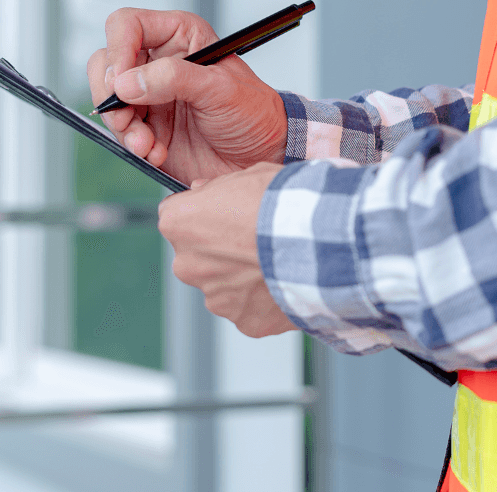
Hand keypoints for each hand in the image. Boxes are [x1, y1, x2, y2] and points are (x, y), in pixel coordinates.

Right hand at [87, 8, 287, 184]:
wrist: (263, 155)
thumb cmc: (254, 113)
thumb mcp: (221, 89)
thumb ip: (174, 79)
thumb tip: (126, 82)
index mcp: (179, 37)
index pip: (127, 25)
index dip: (118, 50)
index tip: (122, 83)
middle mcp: (159, 62)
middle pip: (107, 63)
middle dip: (111, 94)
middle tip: (126, 118)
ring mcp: (151, 94)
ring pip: (109, 100)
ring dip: (122, 126)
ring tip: (147, 144)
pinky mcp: (148, 126)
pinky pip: (121, 131)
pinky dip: (133, 144)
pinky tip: (157, 152)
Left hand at [158, 162, 297, 337]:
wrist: (320, 240)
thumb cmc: (285, 202)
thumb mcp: (248, 175)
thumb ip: (218, 187)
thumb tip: (204, 192)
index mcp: (180, 224)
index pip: (176, 218)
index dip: (202, 214)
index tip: (223, 214)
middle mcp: (188, 265)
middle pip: (197, 258)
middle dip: (220, 251)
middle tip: (254, 241)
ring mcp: (215, 298)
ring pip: (224, 287)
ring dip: (243, 278)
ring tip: (277, 262)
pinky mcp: (244, 321)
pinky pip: (250, 309)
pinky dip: (265, 300)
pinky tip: (285, 282)